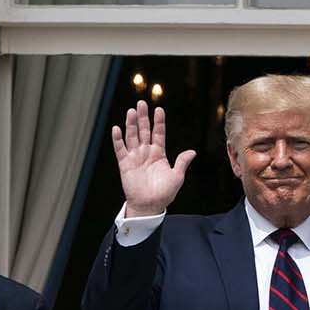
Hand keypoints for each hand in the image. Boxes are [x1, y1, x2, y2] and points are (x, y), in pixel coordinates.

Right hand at [112, 100, 194, 217]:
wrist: (150, 206)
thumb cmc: (164, 194)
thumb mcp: (177, 177)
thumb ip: (182, 162)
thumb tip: (192, 152)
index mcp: (159, 153)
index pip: (159, 133)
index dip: (159, 122)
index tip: (159, 110)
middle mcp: (146, 152)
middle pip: (143, 130)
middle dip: (143, 117)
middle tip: (141, 104)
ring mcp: (135, 157)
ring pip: (132, 136)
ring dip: (131, 124)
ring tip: (131, 111)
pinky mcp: (125, 164)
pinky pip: (120, 149)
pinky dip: (117, 139)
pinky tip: (116, 128)